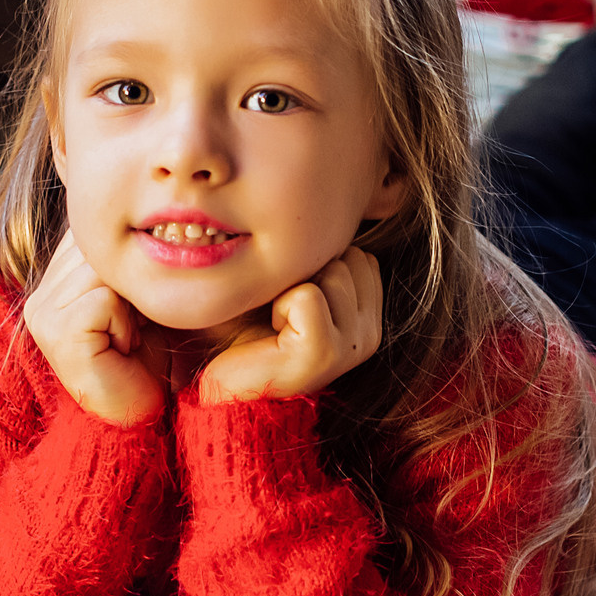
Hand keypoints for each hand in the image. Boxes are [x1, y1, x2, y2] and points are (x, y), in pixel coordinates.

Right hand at [23, 232, 167, 427]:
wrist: (143, 417)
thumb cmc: (148, 361)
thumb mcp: (136, 300)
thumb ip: (122, 261)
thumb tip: (135, 215)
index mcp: (55, 280)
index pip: (96, 234)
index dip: (130, 266)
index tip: (134, 312)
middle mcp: (40, 294)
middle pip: (100, 248)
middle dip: (131, 284)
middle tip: (135, 328)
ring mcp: (42, 313)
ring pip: (105, 268)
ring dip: (132, 305)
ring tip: (128, 338)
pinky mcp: (56, 331)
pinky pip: (106, 297)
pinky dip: (126, 324)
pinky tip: (122, 350)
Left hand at [198, 248, 382, 405]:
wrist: (225, 384)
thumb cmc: (251, 332)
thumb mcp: (294, 286)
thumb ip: (319, 259)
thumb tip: (325, 210)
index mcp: (370, 317)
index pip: (359, 254)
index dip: (315, 266)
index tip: (293, 302)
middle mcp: (370, 334)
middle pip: (347, 257)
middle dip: (304, 274)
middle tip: (281, 316)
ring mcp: (353, 346)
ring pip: (331, 271)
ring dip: (289, 290)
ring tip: (276, 327)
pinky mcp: (325, 353)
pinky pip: (307, 295)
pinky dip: (280, 306)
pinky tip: (271, 337)